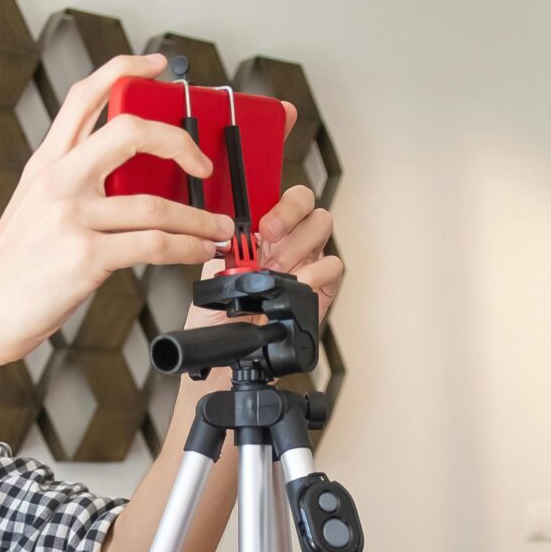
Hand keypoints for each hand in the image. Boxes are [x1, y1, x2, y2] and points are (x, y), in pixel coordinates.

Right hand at [0, 55, 233, 371]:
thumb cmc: (11, 269)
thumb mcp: (34, 209)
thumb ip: (74, 185)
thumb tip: (132, 180)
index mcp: (46, 163)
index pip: (85, 96)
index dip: (125, 69)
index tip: (158, 65)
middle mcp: (58, 180)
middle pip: (131, 130)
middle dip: (181, 142)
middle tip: (205, 164)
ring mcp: (71, 217)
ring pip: (156, 203)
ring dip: (199, 217)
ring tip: (219, 228)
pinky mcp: (85, 256)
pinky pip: (154, 245)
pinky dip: (187, 247)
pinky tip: (198, 251)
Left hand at [184, 174, 343, 327]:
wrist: (232, 353)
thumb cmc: (223, 316)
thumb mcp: (216, 277)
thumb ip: (227, 251)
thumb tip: (233, 234)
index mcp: (261, 234)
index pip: (278, 198)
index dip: (277, 203)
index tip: (262, 225)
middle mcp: (287, 242)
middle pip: (306, 203)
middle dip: (289, 213)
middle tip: (271, 237)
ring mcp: (307, 261)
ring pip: (321, 225)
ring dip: (298, 244)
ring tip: (278, 269)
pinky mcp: (323, 286)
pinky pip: (333, 265)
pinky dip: (315, 272)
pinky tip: (297, 283)